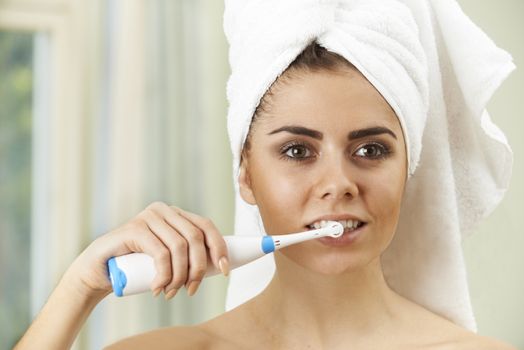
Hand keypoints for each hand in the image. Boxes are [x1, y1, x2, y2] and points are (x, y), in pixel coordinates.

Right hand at [65, 202, 229, 300]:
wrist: (101, 271)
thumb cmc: (138, 267)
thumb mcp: (169, 260)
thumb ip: (189, 257)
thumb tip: (221, 266)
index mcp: (176, 215)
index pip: (206, 226)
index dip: (219, 247)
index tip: (225, 270)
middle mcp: (164, 211)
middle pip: (195, 237)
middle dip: (198, 268)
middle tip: (191, 290)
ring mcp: (148, 217)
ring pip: (180, 247)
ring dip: (180, 276)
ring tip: (171, 292)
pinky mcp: (134, 228)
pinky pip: (161, 253)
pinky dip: (164, 275)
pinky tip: (158, 288)